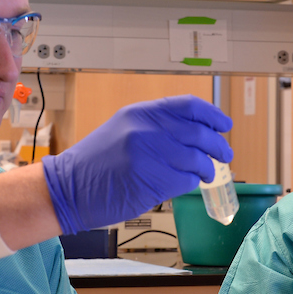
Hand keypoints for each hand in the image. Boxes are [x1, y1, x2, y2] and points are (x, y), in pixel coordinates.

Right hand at [42, 95, 233, 234]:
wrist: (67, 188)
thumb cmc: (94, 164)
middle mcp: (147, 130)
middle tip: (225, 154)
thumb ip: (155, 127)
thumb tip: (193, 133)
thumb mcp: (123, 129)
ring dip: (208, 168)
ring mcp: (150, 156)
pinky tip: (187, 183)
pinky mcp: (152, 182)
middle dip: (218, 145)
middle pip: (200, 134)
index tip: (225, 123)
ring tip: (208, 173)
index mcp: (141, 113)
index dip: (212, 115)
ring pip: (198, 159)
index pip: (189, 106)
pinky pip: (187, 180)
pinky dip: (192, 183)